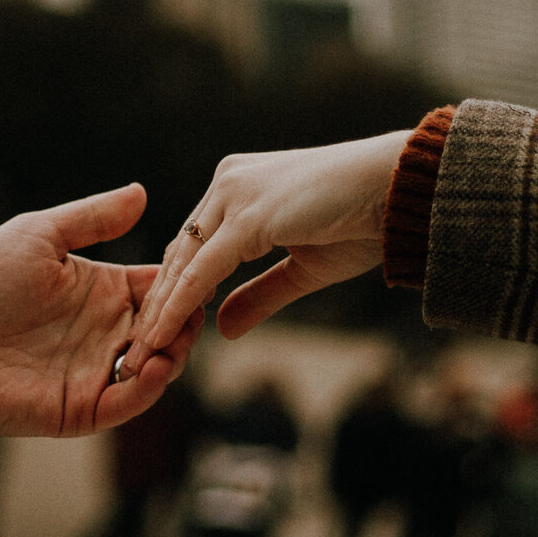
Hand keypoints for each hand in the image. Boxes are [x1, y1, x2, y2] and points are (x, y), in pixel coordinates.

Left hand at [0, 182, 201, 437]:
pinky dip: (148, 389)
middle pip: (170, 329)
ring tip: (171, 339)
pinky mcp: (82, 408)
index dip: (185, 281)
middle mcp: (107, 332)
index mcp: (104, 291)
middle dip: (187, 321)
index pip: (163, 287)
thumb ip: (92, 217)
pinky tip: (153, 367)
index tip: (201, 272)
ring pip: (158, 368)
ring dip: (173, 354)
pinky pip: (127, 403)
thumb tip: (141, 191)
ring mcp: (97, 371)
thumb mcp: (38, 235)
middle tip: (192, 310)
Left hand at [127, 131, 411, 362]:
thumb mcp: (302, 268)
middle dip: (157, 305)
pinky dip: (181, 306)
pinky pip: (203, 272)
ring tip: (141, 353)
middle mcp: (227, 183)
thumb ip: (258, 294)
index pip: (194, 244)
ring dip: (160, 311)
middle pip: (179, 253)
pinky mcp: (248, 216)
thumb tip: (221, 328)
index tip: (158, 330)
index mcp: (237, 187)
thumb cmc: (363, 223)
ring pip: (184, 263)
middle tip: (135, 351)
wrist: (401, 193)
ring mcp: (234, 195)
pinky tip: (164, 336)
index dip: (175, 289)